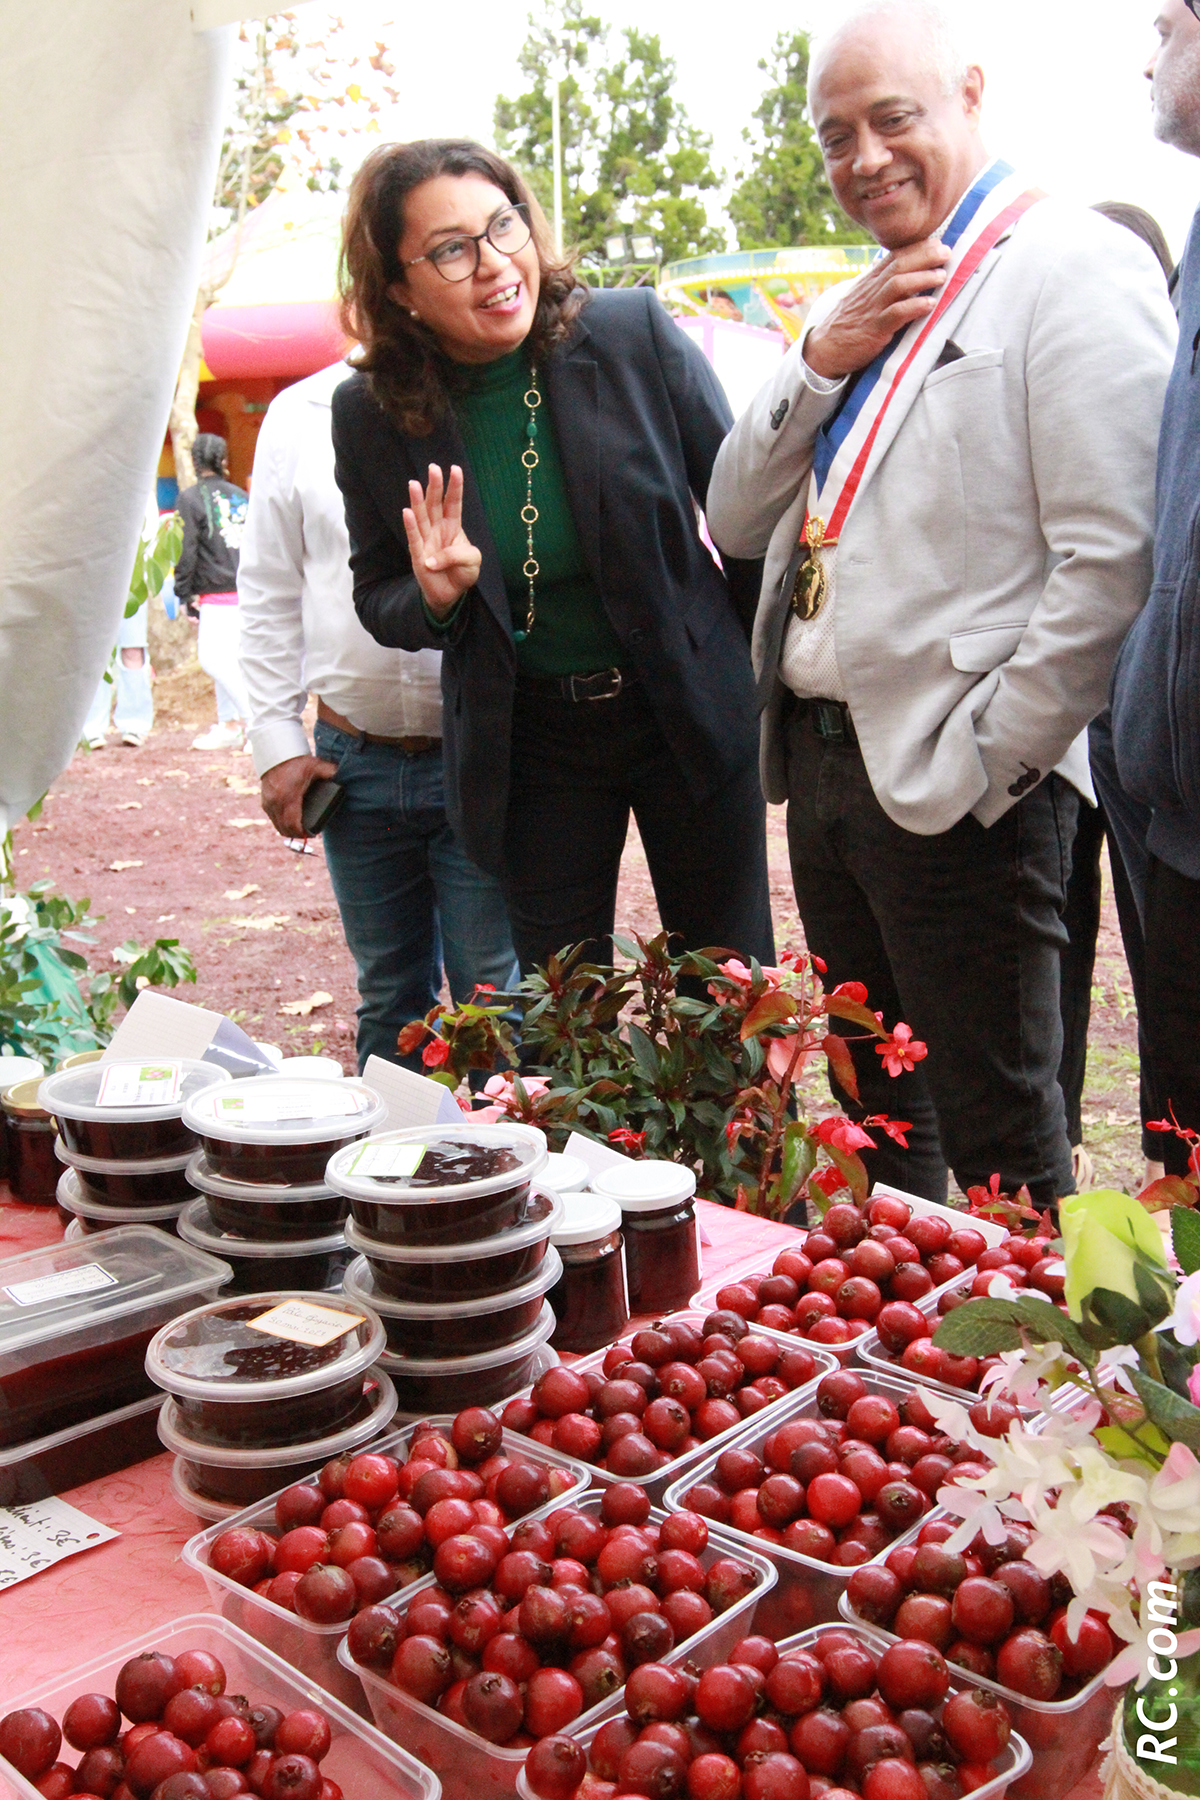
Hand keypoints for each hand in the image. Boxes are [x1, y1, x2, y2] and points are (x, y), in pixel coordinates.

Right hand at [260, 754, 338, 838]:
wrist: (275, 755)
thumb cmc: (296, 761)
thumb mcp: (314, 765)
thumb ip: (327, 771)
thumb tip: (338, 774)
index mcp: (289, 797)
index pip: (293, 824)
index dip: (303, 833)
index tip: (313, 834)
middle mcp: (276, 803)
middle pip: (285, 828)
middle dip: (297, 834)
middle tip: (308, 834)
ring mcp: (269, 804)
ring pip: (277, 826)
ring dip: (288, 831)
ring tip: (300, 831)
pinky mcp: (265, 802)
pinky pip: (273, 819)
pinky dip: (281, 824)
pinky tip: (290, 823)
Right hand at [403, 463, 481, 616]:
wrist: (452, 594)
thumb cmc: (463, 572)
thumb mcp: (472, 560)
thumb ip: (458, 554)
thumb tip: (433, 559)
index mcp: (453, 526)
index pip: (453, 502)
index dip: (454, 486)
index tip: (455, 469)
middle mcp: (438, 529)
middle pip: (435, 503)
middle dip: (434, 486)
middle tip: (433, 468)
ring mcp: (427, 540)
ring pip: (421, 516)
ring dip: (417, 501)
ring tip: (414, 484)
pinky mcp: (418, 555)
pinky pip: (414, 538)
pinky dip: (410, 526)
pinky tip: (407, 512)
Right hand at [804, 237, 952, 379]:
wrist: (824, 350)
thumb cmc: (848, 325)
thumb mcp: (862, 299)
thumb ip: (881, 286)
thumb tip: (905, 273)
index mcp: (869, 281)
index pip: (894, 256)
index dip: (917, 247)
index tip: (938, 242)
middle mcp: (871, 291)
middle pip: (899, 265)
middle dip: (925, 256)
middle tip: (946, 252)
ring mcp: (872, 309)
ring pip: (898, 285)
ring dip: (922, 278)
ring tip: (942, 276)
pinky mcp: (873, 330)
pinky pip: (895, 314)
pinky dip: (914, 307)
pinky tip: (930, 304)